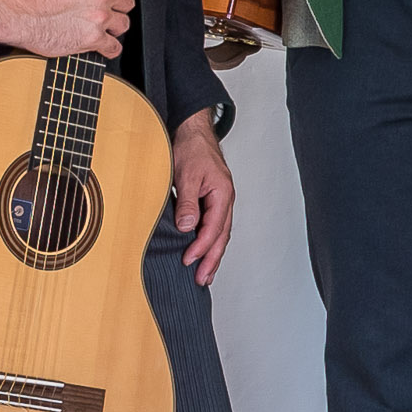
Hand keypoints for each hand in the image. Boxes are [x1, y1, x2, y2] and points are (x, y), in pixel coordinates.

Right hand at [0, 0, 128, 59]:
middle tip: (108, 8)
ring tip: (105, 25)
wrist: (13, 11)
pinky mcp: (91, 40)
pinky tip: (103, 45)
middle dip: (119, 5)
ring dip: (116, 26)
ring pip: (123, 24)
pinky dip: (110, 48)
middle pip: (127, 2)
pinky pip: (113, 47)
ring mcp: (99, 19)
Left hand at [168, 111, 234, 283]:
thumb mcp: (186, 175)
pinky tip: (203, 252)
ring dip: (212, 255)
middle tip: (202, 279)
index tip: (189, 261)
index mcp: (223, 194)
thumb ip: (188, 202)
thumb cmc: (192, 149)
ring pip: (220, 234)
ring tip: (204, 274)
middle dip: (212, 260)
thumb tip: (188, 227)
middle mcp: (225, 200)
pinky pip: (215, 226)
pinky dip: (210, 242)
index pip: (214, 228)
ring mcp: (221, 202)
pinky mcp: (213, 202)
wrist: (193, 133)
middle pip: (222, 237)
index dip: (201, 247)